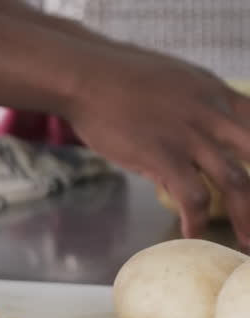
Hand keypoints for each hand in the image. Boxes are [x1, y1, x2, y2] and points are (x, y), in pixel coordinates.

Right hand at [66, 47, 249, 244]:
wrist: (84, 76)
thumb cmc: (115, 76)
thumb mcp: (171, 80)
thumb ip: (191, 106)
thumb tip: (190, 133)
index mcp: (216, 93)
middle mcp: (212, 114)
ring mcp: (189, 136)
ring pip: (235, 181)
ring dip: (244, 216)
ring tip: (245, 240)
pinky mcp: (163, 156)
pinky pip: (192, 196)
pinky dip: (196, 220)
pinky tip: (192, 234)